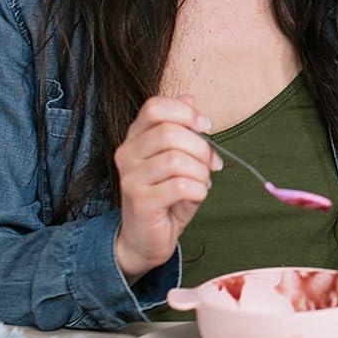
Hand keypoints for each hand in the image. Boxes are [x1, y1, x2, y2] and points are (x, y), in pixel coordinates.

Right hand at [112, 95, 221, 279]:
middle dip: (201, 148)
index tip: (205, 127)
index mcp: (136, 137)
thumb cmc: (166, 195)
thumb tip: (189, 98)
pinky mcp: (140, 201)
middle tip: (211, 165)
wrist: (146, 238)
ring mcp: (131, 178)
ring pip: (177, 160)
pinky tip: (195, 196)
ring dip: (201, 173)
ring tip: (202, 183)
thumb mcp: (179, 157)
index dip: (185, 113)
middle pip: (170, 133)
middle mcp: (127, 153)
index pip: (155, 107)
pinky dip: (198, 190)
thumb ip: (183, 129)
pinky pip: (180, 186)